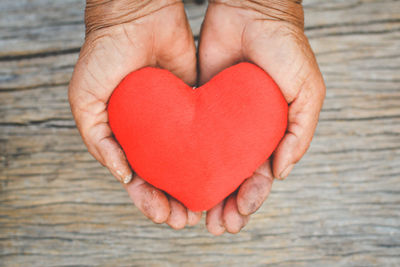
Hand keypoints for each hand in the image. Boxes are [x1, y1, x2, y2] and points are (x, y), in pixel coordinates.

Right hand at [69, 0, 201, 228]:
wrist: (136, 16)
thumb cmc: (104, 56)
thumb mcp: (85, 100)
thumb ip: (97, 140)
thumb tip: (124, 176)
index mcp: (124, 137)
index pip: (137, 178)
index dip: (149, 200)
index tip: (164, 215)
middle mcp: (150, 133)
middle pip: (164, 176)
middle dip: (173, 200)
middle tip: (186, 219)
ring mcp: (173, 121)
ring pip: (186, 161)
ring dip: (193, 185)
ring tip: (204, 208)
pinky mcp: (195, 105)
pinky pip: (205, 135)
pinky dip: (210, 156)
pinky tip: (219, 173)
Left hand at [199, 0, 325, 234]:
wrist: (251, 12)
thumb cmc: (285, 49)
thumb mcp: (307, 91)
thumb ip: (300, 133)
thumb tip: (281, 172)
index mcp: (271, 133)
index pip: (260, 175)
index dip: (251, 197)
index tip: (240, 213)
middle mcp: (244, 131)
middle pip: (233, 177)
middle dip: (226, 204)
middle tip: (217, 227)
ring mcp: (220, 121)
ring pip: (209, 165)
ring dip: (205, 191)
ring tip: (196, 216)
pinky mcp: (198, 107)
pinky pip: (189, 139)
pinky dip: (185, 162)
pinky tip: (178, 180)